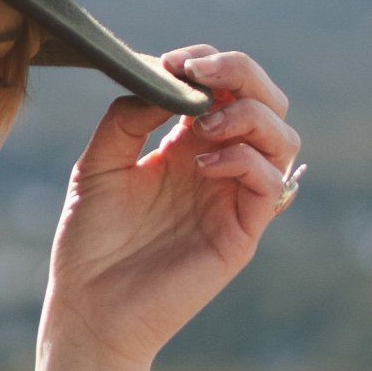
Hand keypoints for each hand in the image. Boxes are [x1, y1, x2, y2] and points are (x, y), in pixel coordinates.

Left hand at [44, 46, 300, 368]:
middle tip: (204, 71)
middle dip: (244, 74)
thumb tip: (167, 79)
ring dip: (251, 115)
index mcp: (185, 147)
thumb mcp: (98, 165)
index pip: (226, 89)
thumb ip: (128, 117)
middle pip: (267, 104)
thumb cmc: (90, 243)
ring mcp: (232, 199)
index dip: (211, 65)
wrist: (88, 309)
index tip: (178, 61)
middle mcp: (218, 167)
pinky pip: (270, 184)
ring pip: (283, 138)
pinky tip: (202, 164)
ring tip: (206, 123)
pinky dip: (245, 159)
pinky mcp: (241, 233)